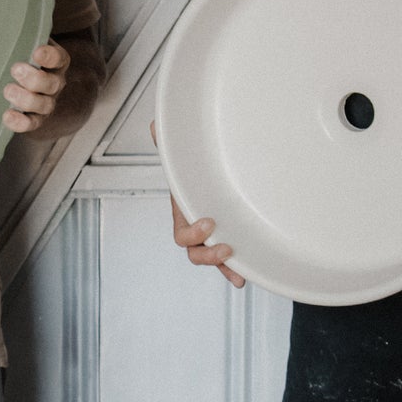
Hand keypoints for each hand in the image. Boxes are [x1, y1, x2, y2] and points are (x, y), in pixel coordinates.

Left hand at [3, 39, 70, 131]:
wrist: (25, 82)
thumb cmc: (22, 55)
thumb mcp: (26, 40)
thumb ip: (21, 29)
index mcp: (56, 62)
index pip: (59, 58)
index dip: (50, 56)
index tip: (36, 51)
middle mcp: (55, 83)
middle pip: (53, 84)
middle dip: (35, 79)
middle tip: (16, 69)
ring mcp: (47, 102)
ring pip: (44, 105)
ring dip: (26, 99)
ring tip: (8, 90)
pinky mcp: (36, 119)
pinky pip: (32, 124)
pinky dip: (20, 122)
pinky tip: (7, 115)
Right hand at [152, 123, 245, 286]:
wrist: (204, 173)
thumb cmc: (192, 168)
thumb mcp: (183, 155)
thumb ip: (169, 143)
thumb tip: (155, 126)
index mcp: (184, 213)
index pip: (181, 233)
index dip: (192, 233)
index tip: (209, 222)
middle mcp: (195, 227)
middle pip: (195, 252)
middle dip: (208, 254)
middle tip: (225, 246)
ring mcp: (210, 235)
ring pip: (211, 258)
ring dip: (223, 267)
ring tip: (238, 273)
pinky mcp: (225, 236)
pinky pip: (228, 258)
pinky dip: (235, 268)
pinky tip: (247, 275)